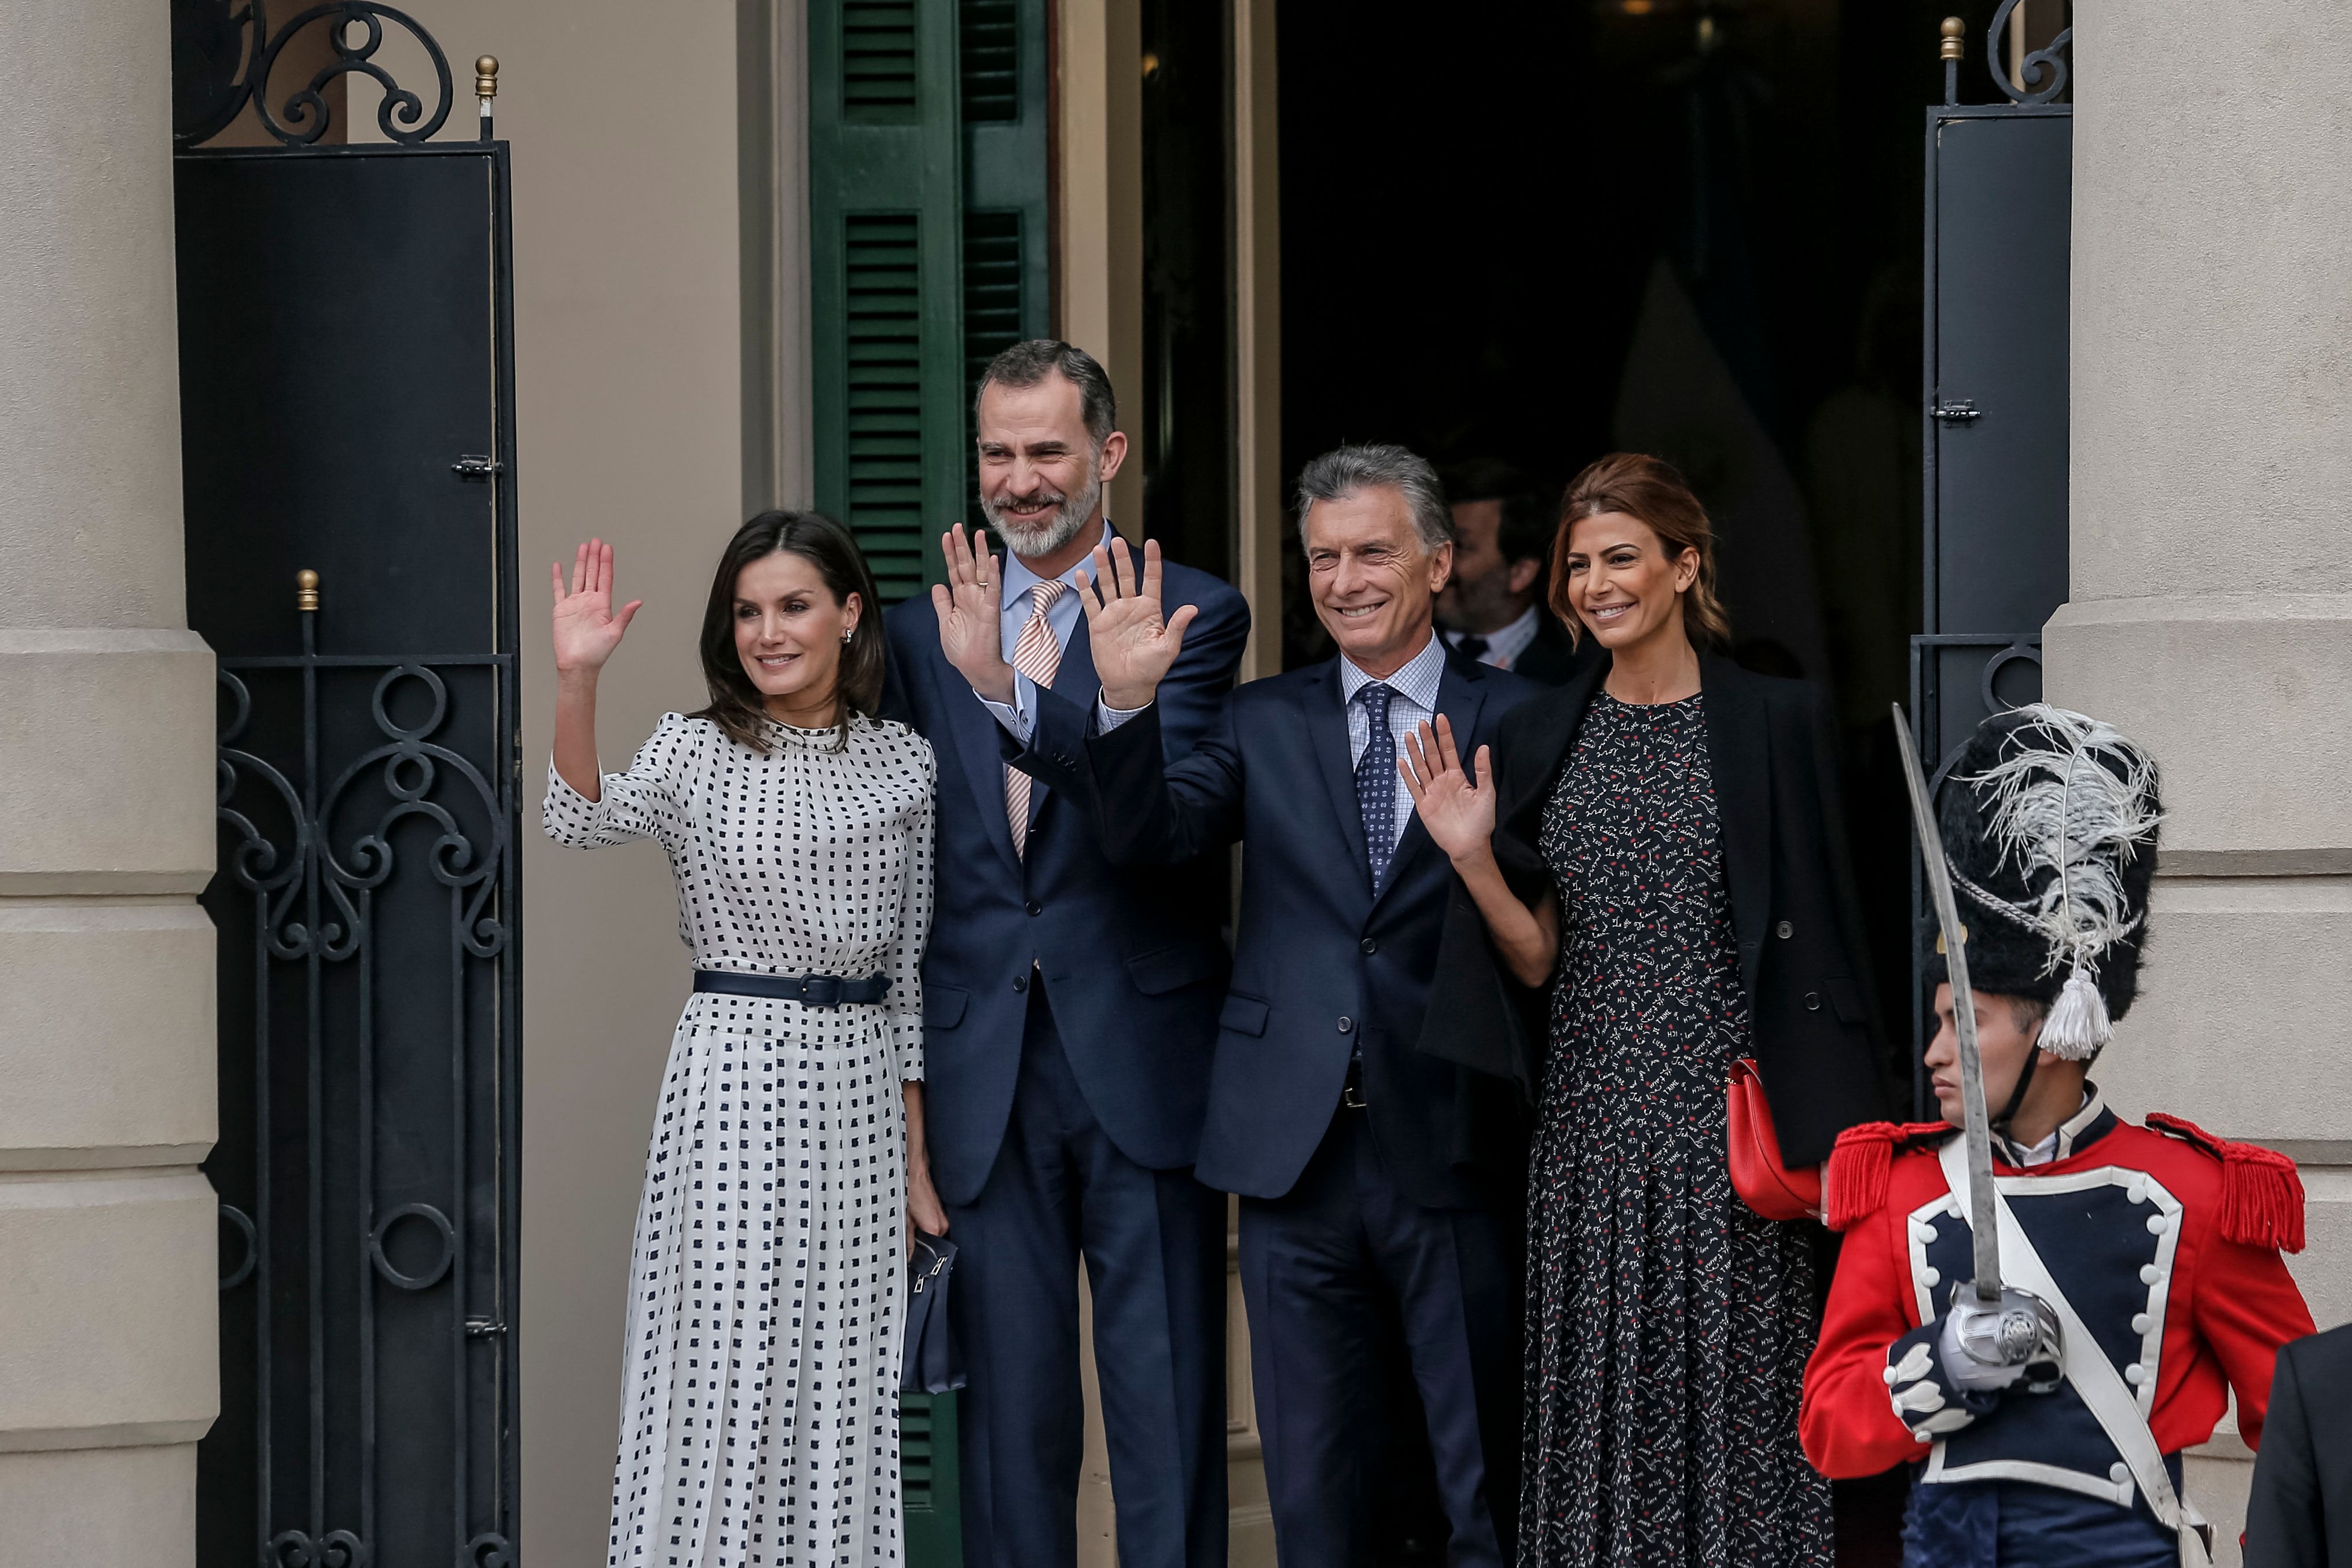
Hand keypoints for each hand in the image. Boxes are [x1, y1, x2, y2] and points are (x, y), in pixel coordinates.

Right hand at [551, 539, 641, 676]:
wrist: (577, 664)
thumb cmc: (597, 653)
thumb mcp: (615, 633)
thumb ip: (625, 616)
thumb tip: (638, 602)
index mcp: (603, 605)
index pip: (605, 578)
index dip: (606, 563)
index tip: (607, 548)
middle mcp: (590, 602)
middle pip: (593, 573)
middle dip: (595, 557)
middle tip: (596, 541)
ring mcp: (575, 604)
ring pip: (578, 577)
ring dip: (581, 562)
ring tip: (583, 547)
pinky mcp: (562, 610)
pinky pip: (559, 590)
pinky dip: (558, 578)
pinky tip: (559, 566)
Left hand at [906, 1159, 947, 1250]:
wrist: (918, 1173)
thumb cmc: (911, 1190)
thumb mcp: (904, 1219)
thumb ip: (908, 1241)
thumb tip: (908, 1256)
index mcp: (935, 1229)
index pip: (929, 1251)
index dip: (918, 1254)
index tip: (910, 1254)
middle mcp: (944, 1225)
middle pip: (932, 1244)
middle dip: (920, 1242)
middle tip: (908, 1233)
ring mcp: (945, 1219)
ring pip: (933, 1235)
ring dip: (923, 1233)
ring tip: (912, 1222)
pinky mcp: (943, 1213)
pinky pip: (935, 1226)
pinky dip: (926, 1225)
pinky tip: (918, 1217)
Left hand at [930, 524, 1014, 703]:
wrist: (975, 669)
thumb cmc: (962, 650)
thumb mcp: (945, 624)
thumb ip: (942, 604)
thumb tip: (937, 585)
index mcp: (960, 598)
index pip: (954, 570)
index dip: (949, 553)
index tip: (946, 535)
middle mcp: (972, 596)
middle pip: (966, 565)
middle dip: (961, 546)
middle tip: (958, 526)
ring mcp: (982, 601)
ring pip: (982, 571)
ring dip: (980, 553)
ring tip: (978, 533)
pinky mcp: (990, 610)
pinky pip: (993, 589)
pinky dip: (993, 574)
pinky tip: (993, 559)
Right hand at [1074, 537, 1195, 710]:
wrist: (1129, 685)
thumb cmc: (1152, 668)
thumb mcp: (1168, 648)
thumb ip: (1178, 627)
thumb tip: (1192, 609)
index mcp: (1151, 609)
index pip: (1152, 579)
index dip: (1152, 561)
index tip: (1152, 543)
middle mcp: (1132, 606)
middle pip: (1127, 576)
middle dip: (1122, 559)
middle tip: (1117, 541)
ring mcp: (1114, 613)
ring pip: (1108, 584)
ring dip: (1104, 567)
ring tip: (1098, 549)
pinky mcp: (1098, 624)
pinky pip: (1091, 602)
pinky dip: (1086, 589)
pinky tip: (1081, 574)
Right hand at [1400, 716, 1495, 864]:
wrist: (1470, 845)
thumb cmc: (1481, 821)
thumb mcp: (1487, 794)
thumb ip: (1483, 771)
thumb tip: (1483, 747)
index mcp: (1458, 777)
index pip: (1449, 751)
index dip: (1444, 735)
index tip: (1440, 718)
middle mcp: (1443, 781)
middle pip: (1432, 756)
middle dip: (1427, 739)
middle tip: (1422, 722)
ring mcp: (1432, 792)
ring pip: (1421, 767)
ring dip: (1415, 752)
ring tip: (1409, 735)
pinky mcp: (1424, 804)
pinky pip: (1414, 786)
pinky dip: (1407, 774)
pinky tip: (1402, 761)